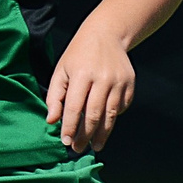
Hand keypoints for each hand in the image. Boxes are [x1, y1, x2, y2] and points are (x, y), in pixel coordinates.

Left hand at [46, 20, 136, 152]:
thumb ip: (55, 96)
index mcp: (82, 74)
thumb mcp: (62, 70)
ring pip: (111, 115)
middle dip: (86, 135)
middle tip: (78, 148)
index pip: (75, 107)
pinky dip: (113, 118)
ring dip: (102, 134)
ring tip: (95, 146)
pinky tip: (105, 124)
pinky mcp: (130, 84)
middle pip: (94, 115)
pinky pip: (121, 107)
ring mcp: (119, 81)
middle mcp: (103, 78)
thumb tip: (52, 121)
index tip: (66, 141)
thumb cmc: (79, 54)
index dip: (70, 127)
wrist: (106, 34)